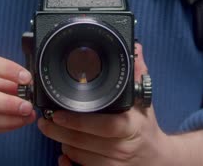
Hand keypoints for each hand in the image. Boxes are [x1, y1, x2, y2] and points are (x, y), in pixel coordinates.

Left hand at [38, 44, 170, 165]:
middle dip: (58, 130)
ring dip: (62, 142)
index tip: (56, 113)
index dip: (77, 121)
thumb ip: (138, 74)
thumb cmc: (146, 130)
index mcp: (130, 127)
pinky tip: (63, 154)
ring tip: (52, 129)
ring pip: (77, 155)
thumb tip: (135, 48)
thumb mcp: (145, 102)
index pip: (102, 126)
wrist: (158, 161)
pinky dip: (68, 162)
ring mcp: (113, 165)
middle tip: (44, 119)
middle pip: (82, 142)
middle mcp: (121, 148)